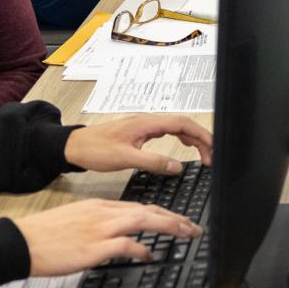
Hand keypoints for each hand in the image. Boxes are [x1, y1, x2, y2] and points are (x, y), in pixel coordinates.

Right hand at [13, 199, 199, 277]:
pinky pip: (125, 244)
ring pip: (143, 220)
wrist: (21, 242)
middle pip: (146, 210)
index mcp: (98, 207)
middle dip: (174, 218)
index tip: (176, 220)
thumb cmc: (43, 236)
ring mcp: (98, 229)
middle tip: (193, 227)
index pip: (138, 206)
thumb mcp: (75, 222)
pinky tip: (150, 255)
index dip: (161, 213)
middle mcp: (102, 214)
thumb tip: (118, 239)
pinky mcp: (93, 247)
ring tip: (186, 234)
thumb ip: (98, 225)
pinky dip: (141, 249)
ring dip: (168, 226)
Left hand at [64, 114, 212, 174]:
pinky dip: (180, 140)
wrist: (75, 147)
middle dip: (201, 139)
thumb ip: (153, 162)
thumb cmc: (95, 150)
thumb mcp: (125, 159)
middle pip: (183, 124)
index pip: (183, 124)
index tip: (213, 149)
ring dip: (192, 140)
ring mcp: (144, 125)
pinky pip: (167, 132)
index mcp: (146, 123)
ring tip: (203, 156)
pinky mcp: (140, 132)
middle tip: (211, 157)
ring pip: (176, 128)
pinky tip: (182, 149)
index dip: (202, 135)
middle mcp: (148, 121)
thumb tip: (177, 166)